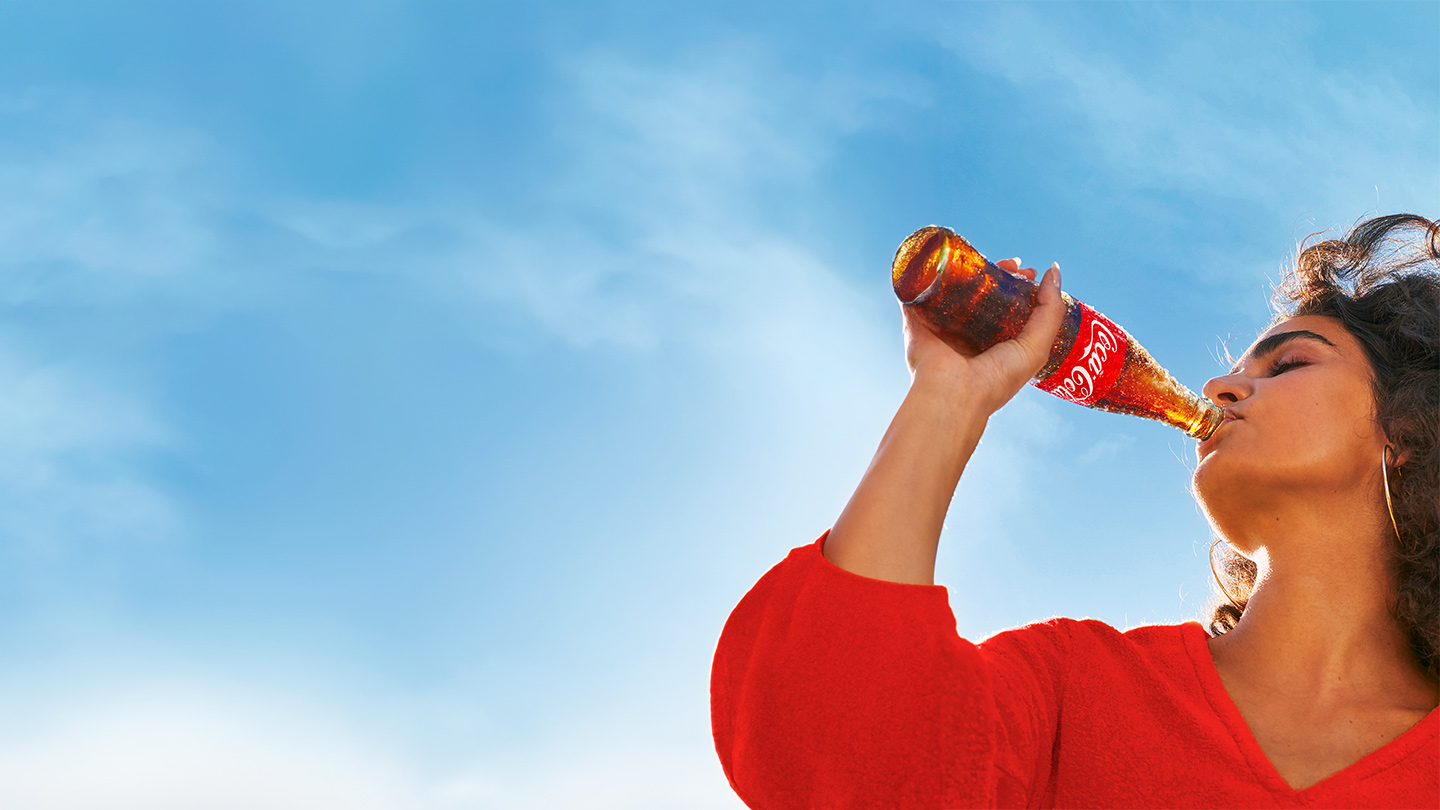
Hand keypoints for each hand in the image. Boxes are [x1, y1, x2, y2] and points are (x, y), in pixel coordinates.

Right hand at [902, 258, 1064, 415]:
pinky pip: (916, 289)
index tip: (1028, 272)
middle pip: (982, 293)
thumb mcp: (1037, 347)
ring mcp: (941, 325)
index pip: (1007, 306)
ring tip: (981, 257)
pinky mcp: (915, 320)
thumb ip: (1050, 310)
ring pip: (953, 287)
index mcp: (994, 343)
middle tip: (1010, 264)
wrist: (954, 395)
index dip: (1019, 286)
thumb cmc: (996, 379)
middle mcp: (968, 334)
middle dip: (997, 274)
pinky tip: (936, 254)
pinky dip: (921, 271)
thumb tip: (1053, 270)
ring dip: (965, 269)